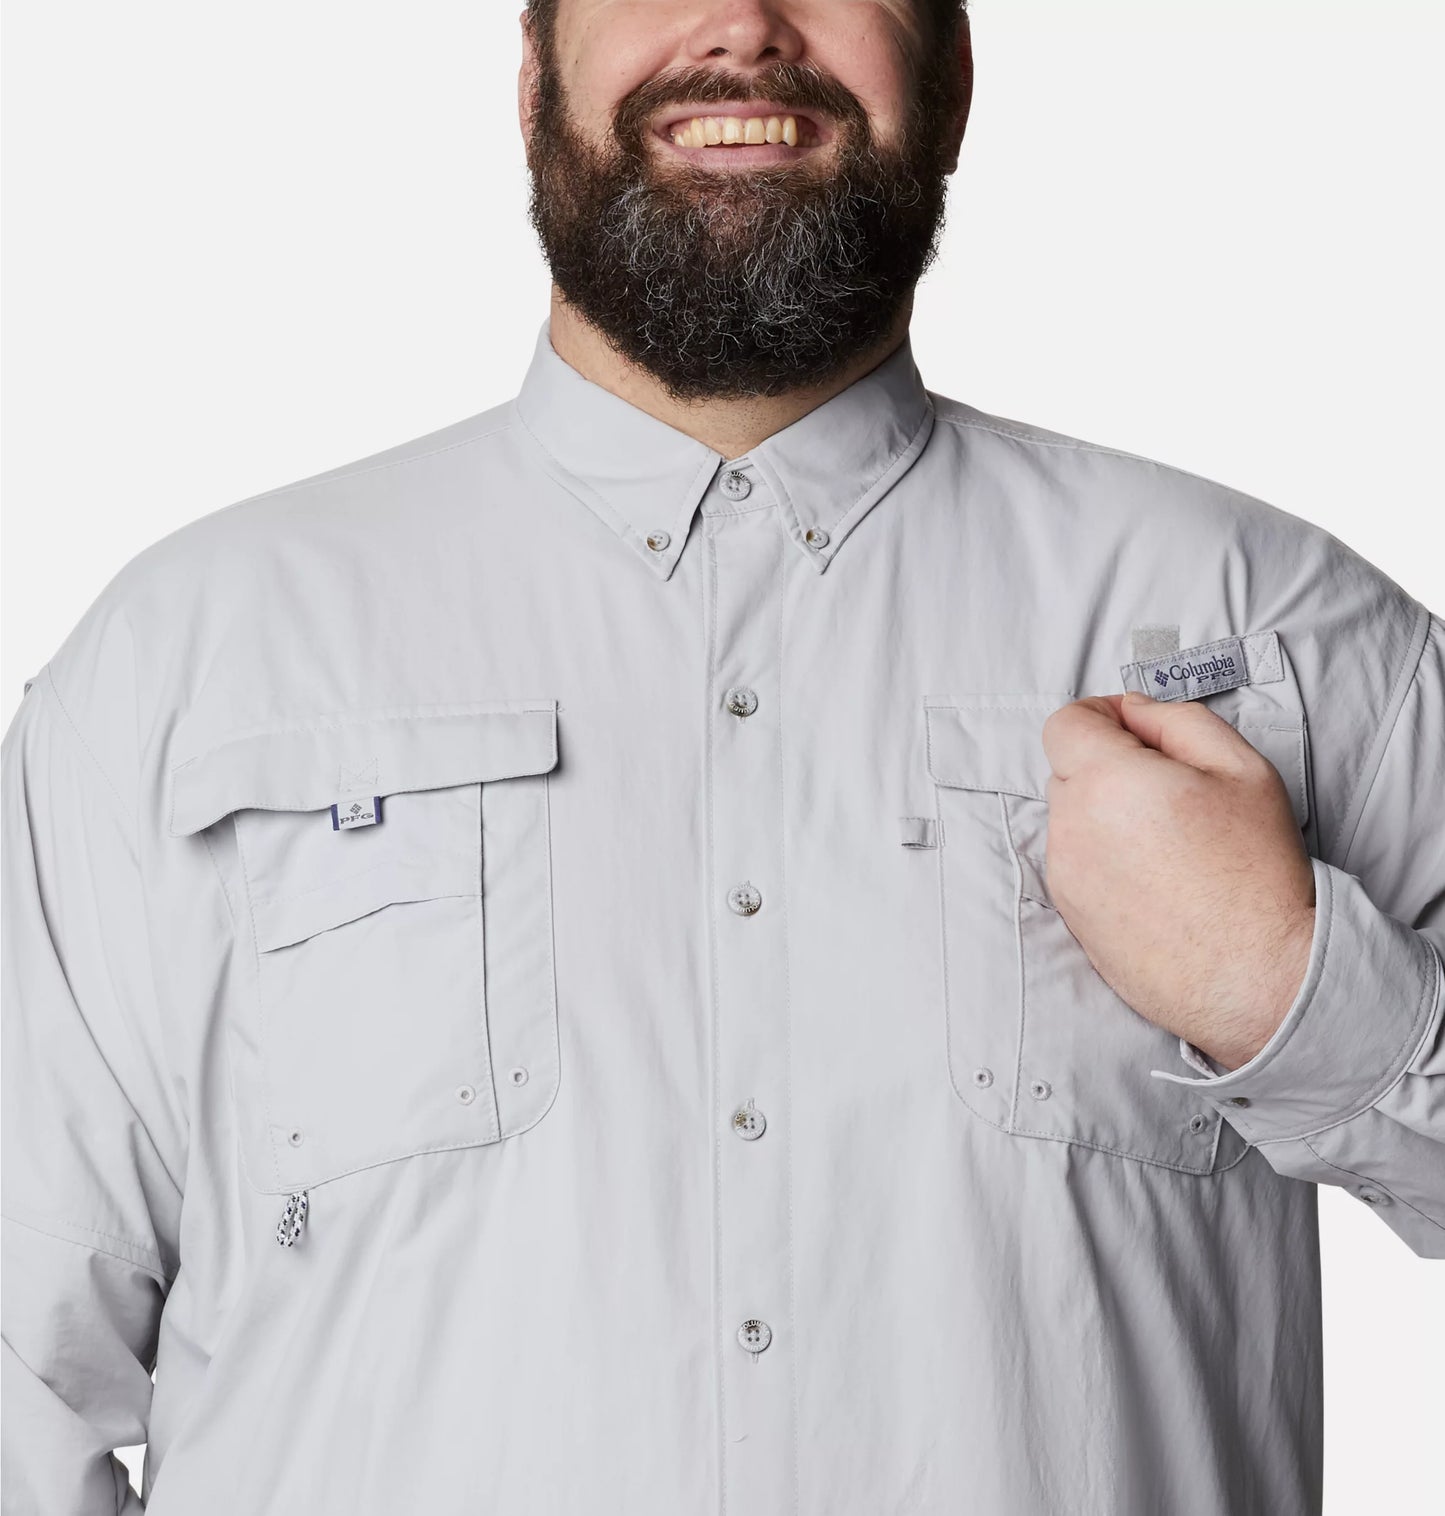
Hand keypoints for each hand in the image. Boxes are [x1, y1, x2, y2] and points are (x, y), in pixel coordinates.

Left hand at [1040, 690, 1316, 1071]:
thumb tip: (1134, 710)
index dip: (1101, 716)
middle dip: (1109, 766)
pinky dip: (1106, 860)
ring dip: (1107, 816)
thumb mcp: (1240, 768)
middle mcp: (1071, 827)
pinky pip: (1076, 865)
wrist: (1257, 977)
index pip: (1065, 723)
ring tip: (1172, 846)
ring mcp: (1065, 877)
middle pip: (1068, 770)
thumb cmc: (1258, 873)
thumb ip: (1176, 720)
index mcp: (1106, 781)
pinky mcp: (1070, 917)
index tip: (1137, 730)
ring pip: (1072, 820)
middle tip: (1173, 793)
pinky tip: (1158, 882)